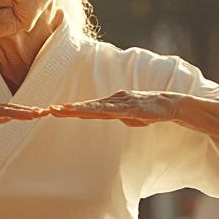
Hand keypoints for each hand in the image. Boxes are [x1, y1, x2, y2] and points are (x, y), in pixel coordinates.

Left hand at [47, 90, 180, 126]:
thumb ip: (117, 116)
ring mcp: (122, 102)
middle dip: (69, 108)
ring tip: (64, 109)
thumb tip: (108, 116)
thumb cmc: (148, 112)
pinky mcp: (131, 107)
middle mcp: (113, 100)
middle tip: (50, 109)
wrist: (168, 104)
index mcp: (111, 104)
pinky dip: (101, 109)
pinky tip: (91, 110)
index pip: (88, 108)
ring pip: (97, 106)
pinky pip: (113, 109)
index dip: (71, 110)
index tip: (55, 110)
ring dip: (80, 108)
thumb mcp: (129, 118)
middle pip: (88, 106)